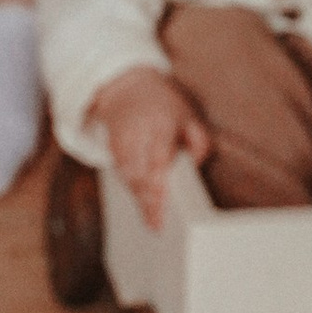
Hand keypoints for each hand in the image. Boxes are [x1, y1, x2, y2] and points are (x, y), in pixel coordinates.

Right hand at [85, 65, 209, 230]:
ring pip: (128, 176)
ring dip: (139, 199)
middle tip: (157, 225)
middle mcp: (138, 131)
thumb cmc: (164, 105)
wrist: (126, 87)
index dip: (158, 186)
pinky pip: (122, 174)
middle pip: (140, 173)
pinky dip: (132, 190)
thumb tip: (197, 162)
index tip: (162, 207)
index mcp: (160, 122)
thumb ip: (199, 139)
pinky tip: (142, 205)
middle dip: (147, 201)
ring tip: (151, 220)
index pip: (158, 159)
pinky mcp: (112, 147)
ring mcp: (122, 139)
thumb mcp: (189, 114)